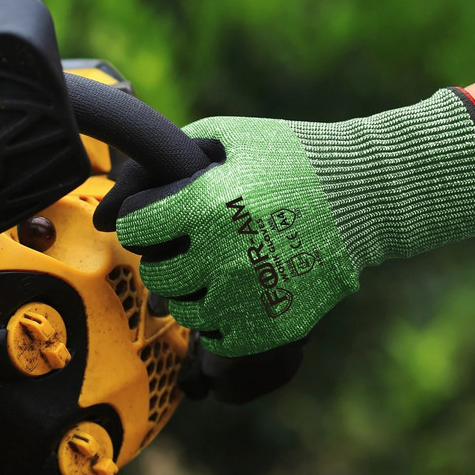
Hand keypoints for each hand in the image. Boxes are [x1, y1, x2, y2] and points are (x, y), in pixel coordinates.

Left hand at [96, 89, 474, 356]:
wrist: (366, 194)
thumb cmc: (291, 157)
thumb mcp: (227, 138)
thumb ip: (162, 159)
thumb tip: (108, 208)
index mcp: (204, 204)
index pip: (133, 228)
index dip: (144, 220)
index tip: (162, 217)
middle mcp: (221, 255)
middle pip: (156, 275)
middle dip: (167, 257)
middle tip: (192, 243)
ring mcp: (248, 296)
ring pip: (185, 311)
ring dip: (194, 289)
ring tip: (222, 263)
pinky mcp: (272, 326)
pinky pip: (220, 337)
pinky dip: (223, 317)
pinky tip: (242, 289)